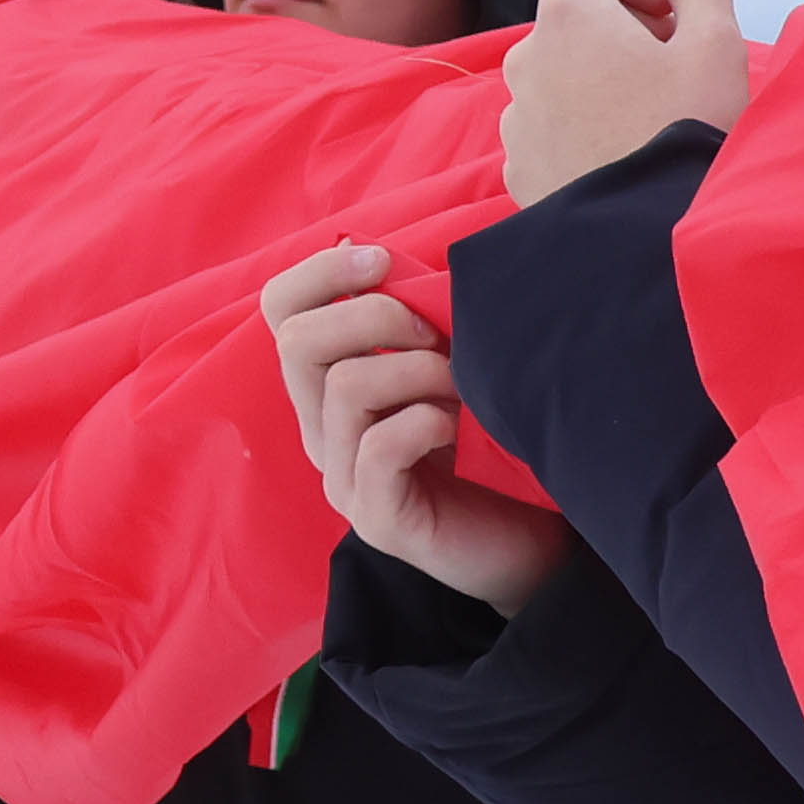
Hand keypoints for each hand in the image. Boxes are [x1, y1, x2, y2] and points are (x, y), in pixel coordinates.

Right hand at [258, 242, 565, 608]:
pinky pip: (379, 448)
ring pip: (344, 388)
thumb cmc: (488, 450)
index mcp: (328, 390)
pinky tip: (456, 427)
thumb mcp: (445, 370)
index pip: (279, 311)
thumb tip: (404, 257)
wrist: (524, 546)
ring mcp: (343, 480)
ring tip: (461, 386)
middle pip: (297, 341)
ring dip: (415, 369)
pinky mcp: (378, 520)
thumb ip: (416, 321)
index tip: (384, 261)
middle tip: (434, 334)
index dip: (321, 271)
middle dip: (374, 315)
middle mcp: (322, 433)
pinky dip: (424, 420)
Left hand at [500, 0, 751, 208]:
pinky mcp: (519, 168)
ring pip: (562, 72)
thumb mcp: (716, 48)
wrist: (645, 244)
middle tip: (679, 60)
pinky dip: (586, 123)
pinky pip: (552, 125)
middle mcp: (526, 59)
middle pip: (572, 13)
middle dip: (627, 23)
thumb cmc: (683, 137)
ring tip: (656, 114)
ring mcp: (517, 117)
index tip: (669, 3)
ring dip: (606, 76)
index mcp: (567, 17)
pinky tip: (628, 155)